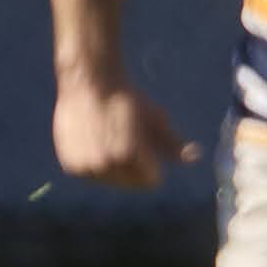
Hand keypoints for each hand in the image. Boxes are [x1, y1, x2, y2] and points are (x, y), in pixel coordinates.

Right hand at [52, 74, 193, 188]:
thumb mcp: (156, 118)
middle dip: (135, 167)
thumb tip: (195, 157)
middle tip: (127, 138)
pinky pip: (93, 176)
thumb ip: (173, 143)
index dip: (153, 164)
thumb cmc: (128, 100)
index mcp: (130, 155)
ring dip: (115, 167)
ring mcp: (86, 167)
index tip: (147, 145)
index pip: (151, 181)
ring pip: (111, 180)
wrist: (89, 84)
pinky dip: (96, 164)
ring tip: (111, 138)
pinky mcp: (72, 166)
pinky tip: (95, 142)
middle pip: (132, 183)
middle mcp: (106, 165)